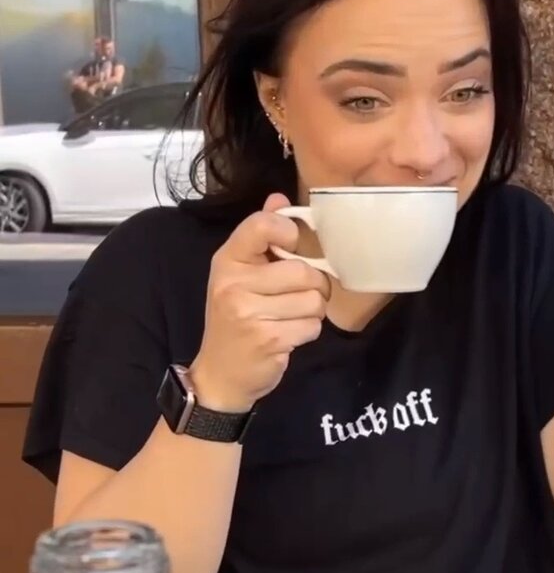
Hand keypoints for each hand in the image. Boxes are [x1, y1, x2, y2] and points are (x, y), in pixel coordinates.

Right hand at [190, 194, 329, 410]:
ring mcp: (249, 313)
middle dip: (312, 286)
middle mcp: (234, 283)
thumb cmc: (235, 318)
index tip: (291, 247)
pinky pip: (312, 326)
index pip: (263, 225)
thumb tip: (280, 198)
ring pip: (313, 300)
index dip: (290, 232)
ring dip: (311, 312)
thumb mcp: (240, 275)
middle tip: (297, 297)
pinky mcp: (268, 339)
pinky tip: (288, 335)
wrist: (220, 374)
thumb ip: (261, 236)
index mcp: (228, 260)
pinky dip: (307, 332)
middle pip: (302, 271)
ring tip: (289, 317)